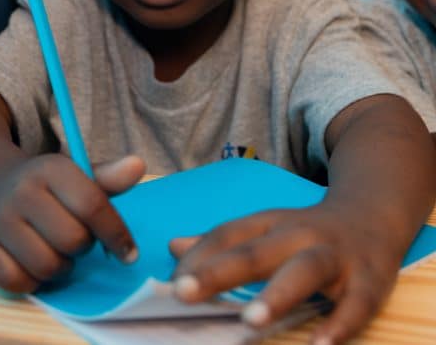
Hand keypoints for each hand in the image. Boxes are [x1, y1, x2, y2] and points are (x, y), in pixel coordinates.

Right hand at [0, 153, 144, 292]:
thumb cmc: (50, 189)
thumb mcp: (79, 178)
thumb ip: (109, 179)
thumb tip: (137, 165)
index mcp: (50, 168)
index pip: (92, 206)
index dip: (117, 234)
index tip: (128, 253)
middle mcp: (20, 191)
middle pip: (72, 240)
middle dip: (82, 247)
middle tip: (76, 240)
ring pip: (47, 265)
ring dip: (60, 267)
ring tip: (55, 251)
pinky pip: (17, 282)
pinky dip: (32, 281)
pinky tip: (33, 264)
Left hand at [169, 202, 401, 343]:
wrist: (373, 216)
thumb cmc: (305, 232)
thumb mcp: (264, 229)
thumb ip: (222, 242)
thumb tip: (172, 247)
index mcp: (268, 224)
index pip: (226, 236)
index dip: (197, 258)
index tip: (167, 283)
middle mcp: (298, 234)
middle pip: (255, 251)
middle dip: (219, 272)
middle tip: (183, 293)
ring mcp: (336, 255)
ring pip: (305, 270)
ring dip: (277, 295)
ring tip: (249, 321)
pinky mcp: (370, 279)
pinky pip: (357, 303)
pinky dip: (340, 324)